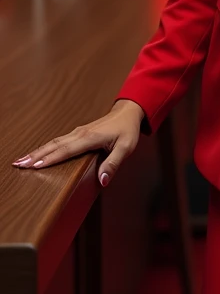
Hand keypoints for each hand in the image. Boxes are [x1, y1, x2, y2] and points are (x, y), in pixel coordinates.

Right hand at [11, 99, 145, 186]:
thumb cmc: (127, 130)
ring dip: (37, 151)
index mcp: (90, 138)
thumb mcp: (126, 148)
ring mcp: (78, 132)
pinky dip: (45, 147)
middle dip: (35, 155)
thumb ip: (114, 164)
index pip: (66, 151)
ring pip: (53, 142)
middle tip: (18, 164)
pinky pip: (58, 141)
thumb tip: (103, 180)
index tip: (34, 166)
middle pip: (54, 146)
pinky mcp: (77, 133)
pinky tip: (37, 153)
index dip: (50, 159)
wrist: (127, 113)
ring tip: (21, 160)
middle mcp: (80, 134)